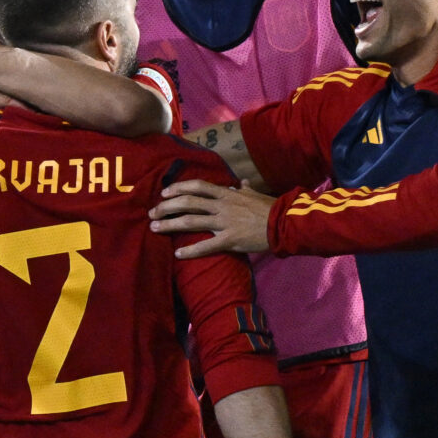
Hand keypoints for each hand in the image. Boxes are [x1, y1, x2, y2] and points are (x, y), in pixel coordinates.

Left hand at [150, 178, 272, 257]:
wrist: (284, 224)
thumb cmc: (270, 209)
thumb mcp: (256, 194)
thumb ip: (245, 189)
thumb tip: (242, 183)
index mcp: (227, 194)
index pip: (198, 186)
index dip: (179, 188)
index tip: (165, 193)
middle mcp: (222, 206)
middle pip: (188, 202)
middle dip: (167, 206)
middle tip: (153, 212)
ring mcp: (224, 223)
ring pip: (191, 221)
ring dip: (170, 224)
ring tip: (154, 228)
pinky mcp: (230, 240)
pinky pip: (206, 246)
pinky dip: (190, 250)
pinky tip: (177, 254)